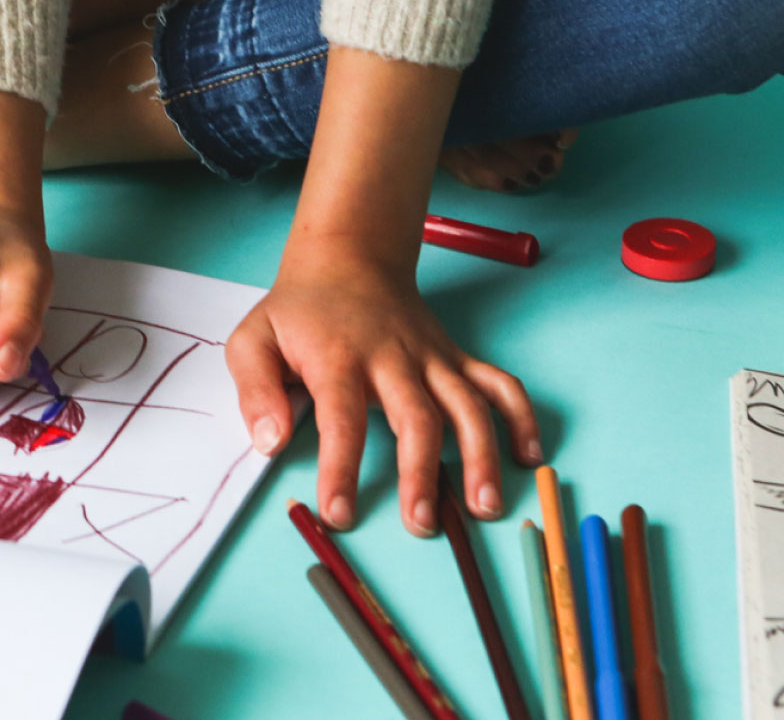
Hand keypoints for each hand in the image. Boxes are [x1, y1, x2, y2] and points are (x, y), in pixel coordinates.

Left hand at [226, 237, 541, 536]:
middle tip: (420, 525)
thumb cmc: (298, 312)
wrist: (347, 259)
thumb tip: (270, 441)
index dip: (341, 468)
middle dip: (421, 473)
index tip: (339, 513)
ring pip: (466, 403)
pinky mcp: (456, 356)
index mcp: (338, 358)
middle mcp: (392, 357)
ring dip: (481, 455)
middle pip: (416, 416)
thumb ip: (255, 390)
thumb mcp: (253, 339)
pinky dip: (521, 416)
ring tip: (484, 507)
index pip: (342, 418)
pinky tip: (529, 456)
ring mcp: (431, 356)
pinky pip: (498, 383)